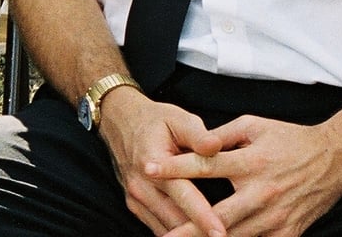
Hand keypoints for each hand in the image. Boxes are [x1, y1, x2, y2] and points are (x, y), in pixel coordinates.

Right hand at [97, 88, 228, 236]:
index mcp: (152, 163)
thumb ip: (198, 134)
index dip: (203, 216)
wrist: (119, 122)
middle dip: (199, 234)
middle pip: (174, 221)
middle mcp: (141, 186)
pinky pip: (158, 228)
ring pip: (166, 230)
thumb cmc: (154, 120)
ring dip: (188, 236)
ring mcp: (136, 198)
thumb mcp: (177, 118)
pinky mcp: (135, 206)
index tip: (221, 232)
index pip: (182, 195)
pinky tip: (196, 235)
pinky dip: (177, 235)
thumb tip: (216, 146)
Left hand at [147, 116, 341, 236]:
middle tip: (164, 235)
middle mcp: (262, 192)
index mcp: (251, 162)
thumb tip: (190, 144)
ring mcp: (277, 217)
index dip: (175, 167)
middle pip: (218, 214)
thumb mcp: (254, 125)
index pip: (205, 165)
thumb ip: (220, 135)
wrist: (336, 158)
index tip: (148, 168)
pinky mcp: (290, 233)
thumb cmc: (289, 139)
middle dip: (188, 227)